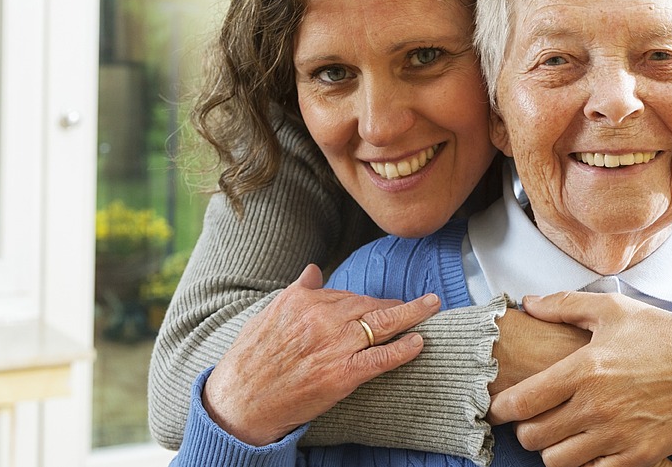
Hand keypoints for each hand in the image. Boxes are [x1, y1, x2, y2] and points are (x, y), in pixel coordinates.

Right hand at [201, 264, 439, 444]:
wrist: (240, 401)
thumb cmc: (251, 359)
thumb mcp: (269, 314)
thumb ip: (297, 291)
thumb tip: (314, 270)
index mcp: (303, 301)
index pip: (347, 295)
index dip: (369, 300)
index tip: (384, 302)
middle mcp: (321, 319)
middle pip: (369, 305)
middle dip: (398, 304)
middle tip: (423, 302)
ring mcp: (334, 346)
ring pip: (381, 325)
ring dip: (412, 314)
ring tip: (432, 307)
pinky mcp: (342, 374)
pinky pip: (380, 358)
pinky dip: (403, 349)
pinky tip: (419, 342)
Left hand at [490, 292, 671, 466]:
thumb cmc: (663, 335)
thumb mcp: (612, 309)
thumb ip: (564, 305)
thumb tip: (528, 304)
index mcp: (584, 368)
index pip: (522, 401)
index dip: (500, 408)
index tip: (497, 408)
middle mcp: (597, 406)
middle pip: (533, 436)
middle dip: (525, 428)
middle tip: (532, 418)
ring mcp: (618, 435)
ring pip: (557, 461)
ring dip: (552, 448)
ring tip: (559, 432)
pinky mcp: (639, 456)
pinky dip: (585, 463)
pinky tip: (589, 446)